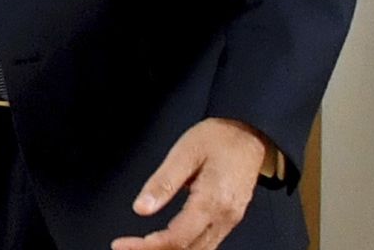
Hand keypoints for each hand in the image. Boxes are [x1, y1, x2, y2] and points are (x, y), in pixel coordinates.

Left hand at [112, 117, 270, 249]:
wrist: (249, 136)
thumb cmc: (218, 139)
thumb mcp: (184, 153)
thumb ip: (162, 182)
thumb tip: (141, 209)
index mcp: (212, 201)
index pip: (178, 237)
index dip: (149, 246)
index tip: (124, 244)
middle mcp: (224, 217)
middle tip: (125, 247)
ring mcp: (229, 220)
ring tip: (139, 246)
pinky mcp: (229, 219)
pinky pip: (206, 243)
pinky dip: (183, 247)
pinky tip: (164, 243)